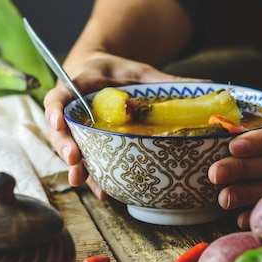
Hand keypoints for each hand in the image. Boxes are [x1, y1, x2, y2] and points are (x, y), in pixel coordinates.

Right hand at [43, 51, 200, 196]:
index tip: (58, 123)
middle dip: (64, 146)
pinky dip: (93, 176)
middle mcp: (71, 109)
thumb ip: (164, 80)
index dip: (54, 111)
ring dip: (76, 167)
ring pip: (68, 149)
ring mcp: (76, 128)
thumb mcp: (140, 71)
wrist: (103, 73)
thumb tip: (207, 86)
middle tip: (74, 159)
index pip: (57, 97)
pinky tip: (103, 191)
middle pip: (59, 130)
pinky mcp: (86, 143)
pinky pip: (86, 160)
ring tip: (82, 180)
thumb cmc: (118, 71)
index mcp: (78, 84)